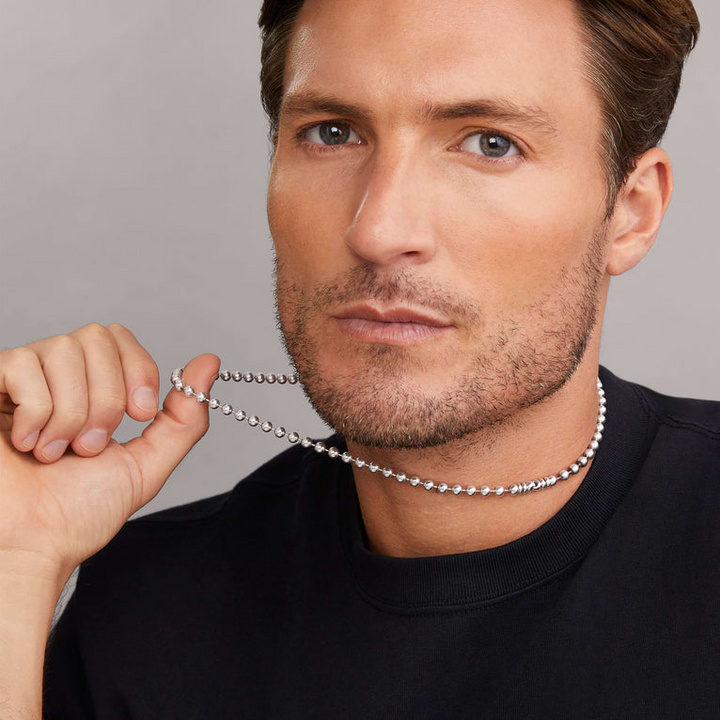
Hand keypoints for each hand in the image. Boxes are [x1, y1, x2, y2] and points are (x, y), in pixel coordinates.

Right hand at [0, 323, 219, 583]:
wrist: (33, 545)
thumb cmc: (79, 512)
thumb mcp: (147, 461)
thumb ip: (183, 416)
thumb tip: (209, 363)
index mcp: (89, 388)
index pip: (119, 337)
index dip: (137, 370)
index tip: (140, 415)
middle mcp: (53, 376)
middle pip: (96, 337)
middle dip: (107, 398)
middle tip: (91, 445)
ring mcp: (18, 379)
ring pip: (64, 349)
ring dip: (73, 413)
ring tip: (58, 452)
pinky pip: (22, 365)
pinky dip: (37, 413)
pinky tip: (27, 444)